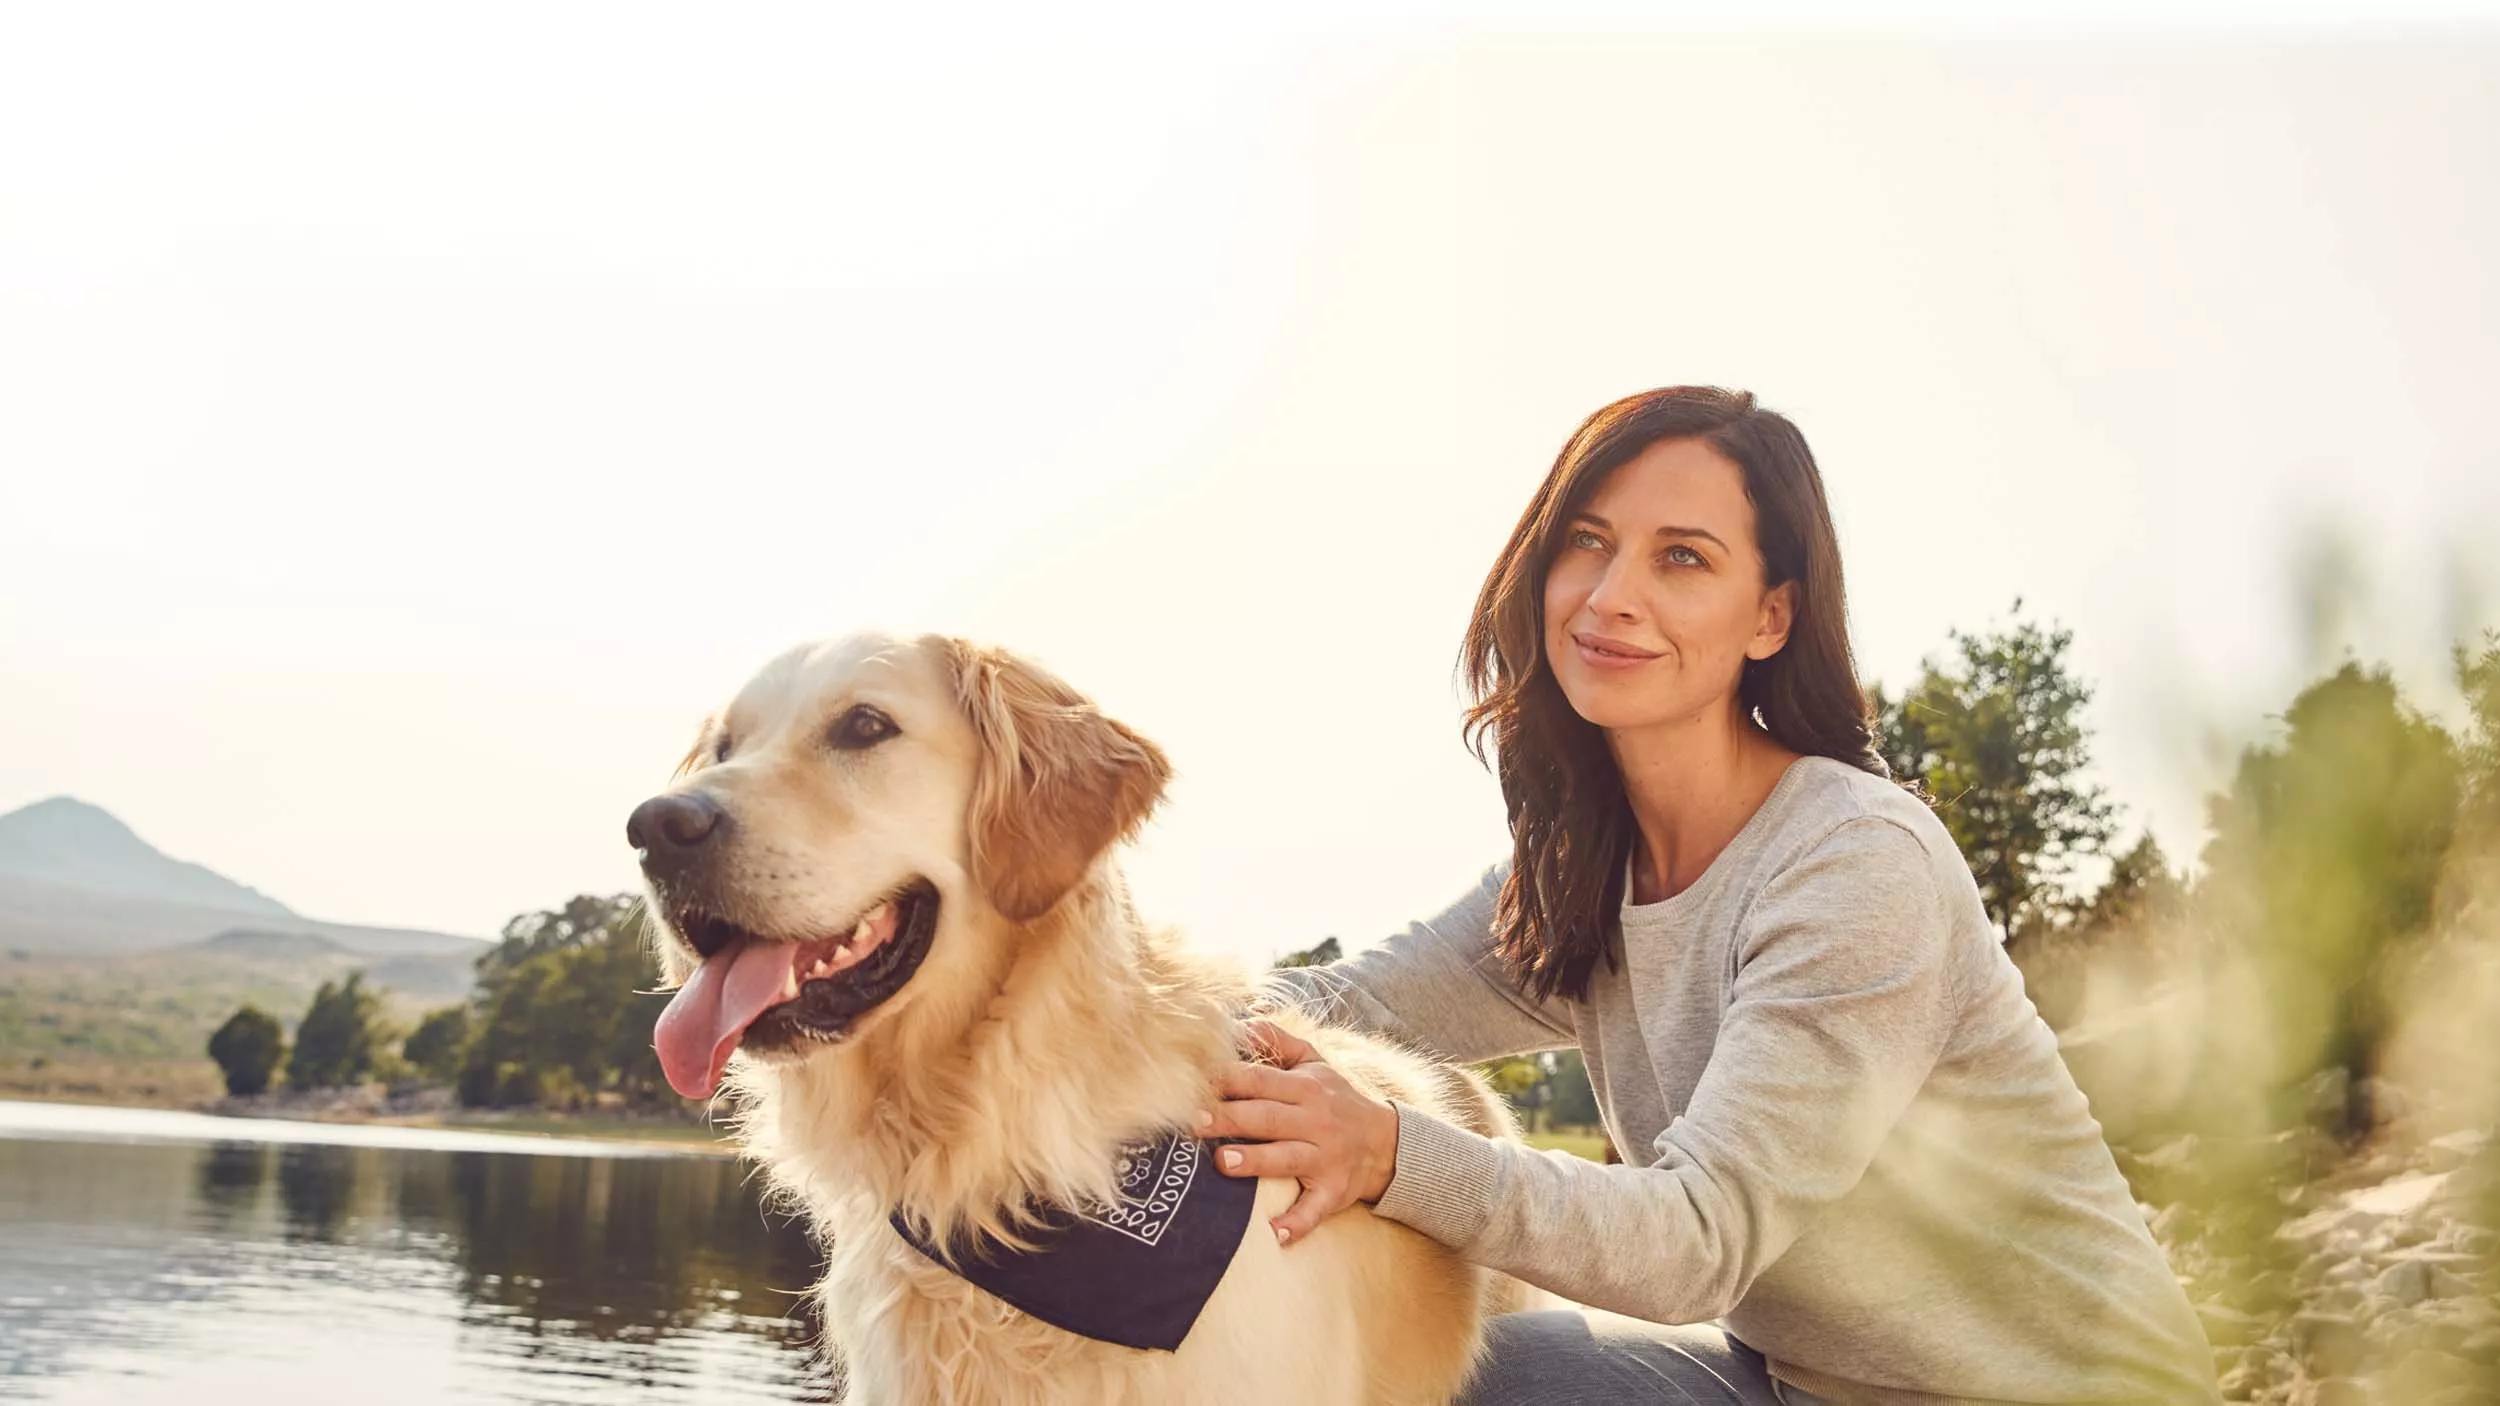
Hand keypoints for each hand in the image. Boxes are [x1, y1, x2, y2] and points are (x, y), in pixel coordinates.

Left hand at [1197, 1020, 1400, 1246]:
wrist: (1388, 1143)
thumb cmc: (1337, 1099)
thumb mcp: (1315, 1063)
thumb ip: (1278, 1041)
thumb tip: (1241, 1021)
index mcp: (1306, 1087)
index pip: (1261, 1079)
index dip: (1227, 1079)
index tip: (1193, 1081)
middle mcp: (1316, 1121)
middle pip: (1266, 1117)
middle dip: (1229, 1118)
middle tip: (1192, 1121)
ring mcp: (1325, 1158)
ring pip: (1287, 1159)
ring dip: (1255, 1162)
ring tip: (1223, 1163)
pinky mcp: (1333, 1192)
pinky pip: (1314, 1210)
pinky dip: (1297, 1223)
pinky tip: (1275, 1235)